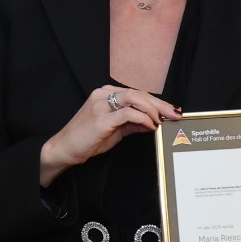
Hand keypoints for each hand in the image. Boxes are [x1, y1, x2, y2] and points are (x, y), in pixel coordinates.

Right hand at [39, 85, 181, 186]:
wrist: (65, 148)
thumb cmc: (87, 139)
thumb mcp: (115, 129)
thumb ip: (132, 123)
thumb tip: (153, 122)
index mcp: (106, 93)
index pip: (137, 93)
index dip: (156, 102)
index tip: (171, 110)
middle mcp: (103, 94)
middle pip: (138, 93)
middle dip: (160, 104)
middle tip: (175, 114)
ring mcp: (101, 105)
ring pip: (135, 98)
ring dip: (153, 109)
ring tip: (163, 120)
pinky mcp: (101, 118)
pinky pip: (128, 113)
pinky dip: (143, 118)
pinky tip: (150, 126)